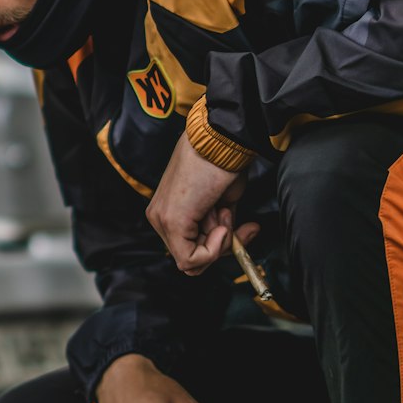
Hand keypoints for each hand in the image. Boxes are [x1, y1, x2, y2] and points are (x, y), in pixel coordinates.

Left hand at [146, 133, 257, 275]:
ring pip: (193, 260)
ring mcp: (162, 220)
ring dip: (220, 241)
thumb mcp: (222, 204)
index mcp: (167, 210)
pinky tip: (221, 224)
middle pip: (191, 256)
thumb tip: (230, 245)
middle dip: (221, 245)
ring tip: (225, 210)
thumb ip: (218, 227)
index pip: (190, 247)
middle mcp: (159, 217)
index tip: (243, 225)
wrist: (223, 142)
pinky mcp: (172, 222)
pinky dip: (215, 248)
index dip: (220, 244)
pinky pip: (193, 259)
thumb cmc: (224, 165)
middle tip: (233, 218)